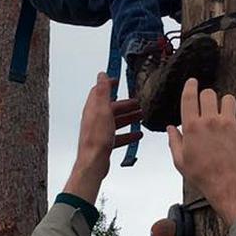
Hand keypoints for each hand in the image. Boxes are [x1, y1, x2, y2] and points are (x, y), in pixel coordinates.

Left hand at [63, 73, 142, 203]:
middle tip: (138, 102)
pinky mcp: (105, 143)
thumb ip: (103, 91)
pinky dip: (128, 133)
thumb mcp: (102, 109)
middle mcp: (95, 118)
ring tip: (141, 115)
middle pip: (112, 107)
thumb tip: (102, 75)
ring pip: (116, 121)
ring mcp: (100, 131)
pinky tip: (137, 134)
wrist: (94, 161)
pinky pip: (118, 136)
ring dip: (129, 117)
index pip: (100, 91)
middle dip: (125, 104)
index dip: (109, 85)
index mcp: (93, 108)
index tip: (118, 80)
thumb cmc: (96, 137)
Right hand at [166, 79, 235, 226]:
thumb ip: (174, 141)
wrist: (226, 184)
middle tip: (207, 106)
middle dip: (207, 97)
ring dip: (224, 104)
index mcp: (192, 126)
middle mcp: (211, 121)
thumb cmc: (201, 174)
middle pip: (209, 93)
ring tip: (222, 114)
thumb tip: (170, 128)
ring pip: (228, 99)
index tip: (192, 82)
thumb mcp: (180, 160)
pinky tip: (233, 129)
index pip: (190, 96)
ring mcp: (228, 124)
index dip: (190, 86)